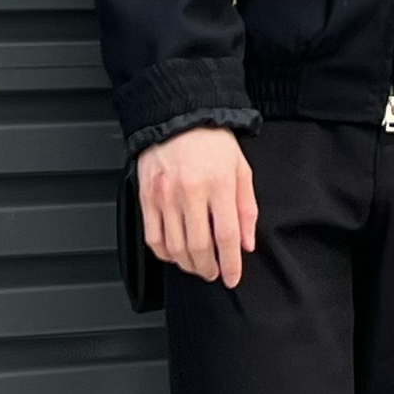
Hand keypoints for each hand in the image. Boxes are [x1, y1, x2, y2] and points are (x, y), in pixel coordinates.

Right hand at [137, 126, 256, 286]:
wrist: (179, 116)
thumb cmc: (212, 141)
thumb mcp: (241, 169)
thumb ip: (246, 208)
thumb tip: (246, 244)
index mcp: (219, 184)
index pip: (227, 236)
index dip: (231, 264)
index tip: (232, 277)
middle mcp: (191, 191)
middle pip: (199, 246)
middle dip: (208, 268)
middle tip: (213, 274)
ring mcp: (166, 195)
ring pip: (174, 246)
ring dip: (187, 264)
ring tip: (196, 266)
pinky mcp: (147, 196)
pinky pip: (153, 237)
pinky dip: (163, 253)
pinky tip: (174, 254)